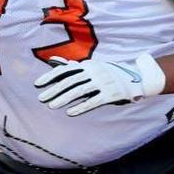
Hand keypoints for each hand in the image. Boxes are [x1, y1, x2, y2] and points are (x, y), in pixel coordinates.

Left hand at [35, 54, 165, 116]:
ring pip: (79, 91)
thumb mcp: (92, 67)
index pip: (65, 70)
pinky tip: (70, 113)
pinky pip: (93, 101)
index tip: (37, 84)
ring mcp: (103, 83)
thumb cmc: (108, 74)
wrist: (137, 78)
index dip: (50, 77)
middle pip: (70, 81)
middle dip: (54, 90)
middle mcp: (94, 72)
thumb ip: (72, 66)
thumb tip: (53, 61)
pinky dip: (80, 107)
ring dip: (63, 99)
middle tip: (41, 98)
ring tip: (51, 106)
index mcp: (88, 65)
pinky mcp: (111, 94)